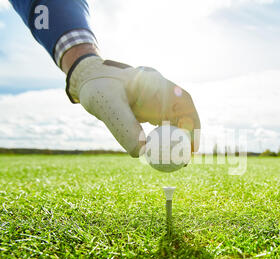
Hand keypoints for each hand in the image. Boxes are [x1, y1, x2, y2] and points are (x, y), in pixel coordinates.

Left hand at [66, 55, 200, 156]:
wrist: (86, 77)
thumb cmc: (97, 88)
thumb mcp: (108, 108)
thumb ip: (124, 128)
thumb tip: (141, 154)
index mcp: (157, 84)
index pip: (185, 103)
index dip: (193, 125)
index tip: (192, 148)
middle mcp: (160, 90)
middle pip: (183, 113)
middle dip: (187, 136)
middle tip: (184, 160)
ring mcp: (155, 97)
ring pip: (174, 119)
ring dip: (176, 137)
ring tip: (174, 159)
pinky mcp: (148, 105)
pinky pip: (162, 122)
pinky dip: (164, 136)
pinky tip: (159, 150)